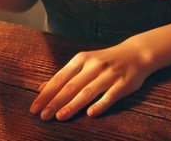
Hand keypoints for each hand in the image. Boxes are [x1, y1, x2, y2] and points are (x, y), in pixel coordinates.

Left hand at [30, 43, 151, 120]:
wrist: (136, 53)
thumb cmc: (104, 61)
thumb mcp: (82, 63)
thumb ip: (64, 76)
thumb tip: (41, 88)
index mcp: (80, 59)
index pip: (59, 78)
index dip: (46, 94)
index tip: (35, 108)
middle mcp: (93, 65)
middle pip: (71, 86)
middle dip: (55, 102)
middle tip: (43, 116)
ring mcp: (109, 74)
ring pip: (88, 92)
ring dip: (73, 105)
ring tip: (60, 117)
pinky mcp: (123, 84)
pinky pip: (110, 96)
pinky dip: (100, 104)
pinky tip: (91, 114)